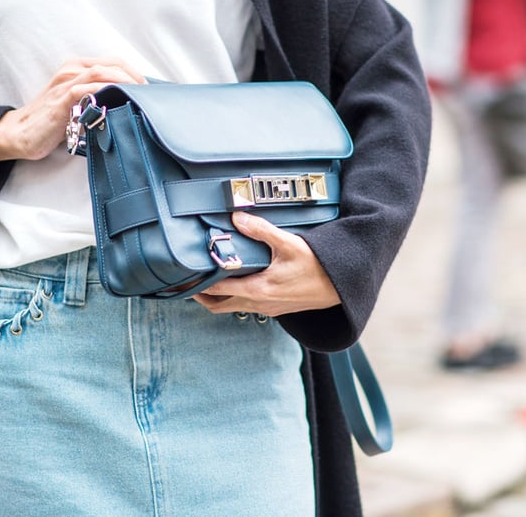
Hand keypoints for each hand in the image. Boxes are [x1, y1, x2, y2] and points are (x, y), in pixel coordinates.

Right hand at [0, 57, 144, 162]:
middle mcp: (71, 71)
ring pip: (101, 72)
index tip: (148, 89)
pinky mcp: (61, 100)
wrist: (20, 134)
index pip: (112, 62)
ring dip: (125, 83)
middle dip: (135, 77)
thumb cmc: (51, 122)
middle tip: (149, 94)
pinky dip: (105, 93)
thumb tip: (127, 105)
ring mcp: (66, 84)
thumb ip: (97, 98)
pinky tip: (119, 102)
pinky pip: (86, 89)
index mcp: (75, 68)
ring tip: (139, 96)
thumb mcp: (77, 104)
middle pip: (112, 63)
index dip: (134, 72)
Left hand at [192, 211, 341, 316]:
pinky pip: (247, 306)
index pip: (217, 289)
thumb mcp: (289, 243)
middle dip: (201, 296)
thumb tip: (236, 217)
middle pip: (219, 306)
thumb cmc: (318, 266)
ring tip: (207, 281)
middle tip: (187, 282)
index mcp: (258, 289)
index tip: (183, 278)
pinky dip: (234, 297)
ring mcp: (267, 309)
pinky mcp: (276, 308)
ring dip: (217, 297)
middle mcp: (259, 303)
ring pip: (232, 307)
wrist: (342, 286)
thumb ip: (261, 230)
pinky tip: (236, 282)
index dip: (197, 284)